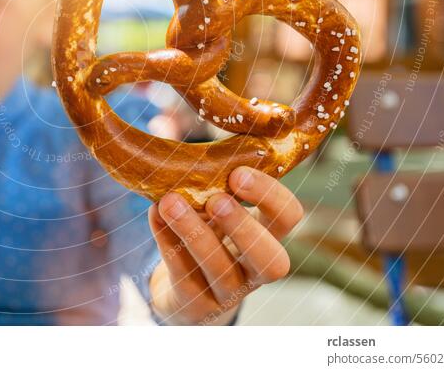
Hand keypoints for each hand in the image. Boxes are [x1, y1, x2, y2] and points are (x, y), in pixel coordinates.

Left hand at [147, 166, 303, 324]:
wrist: (186, 291)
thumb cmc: (208, 235)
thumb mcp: (219, 208)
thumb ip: (214, 182)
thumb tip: (187, 140)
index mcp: (268, 235)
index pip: (289, 217)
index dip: (271, 196)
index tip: (238, 172)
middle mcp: (255, 268)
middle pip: (272, 260)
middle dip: (243, 227)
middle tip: (216, 198)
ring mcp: (227, 291)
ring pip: (221, 270)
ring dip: (195, 232)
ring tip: (170, 202)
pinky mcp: (196, 304)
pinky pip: (183, 274)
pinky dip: (166, 240)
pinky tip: (155, 214)